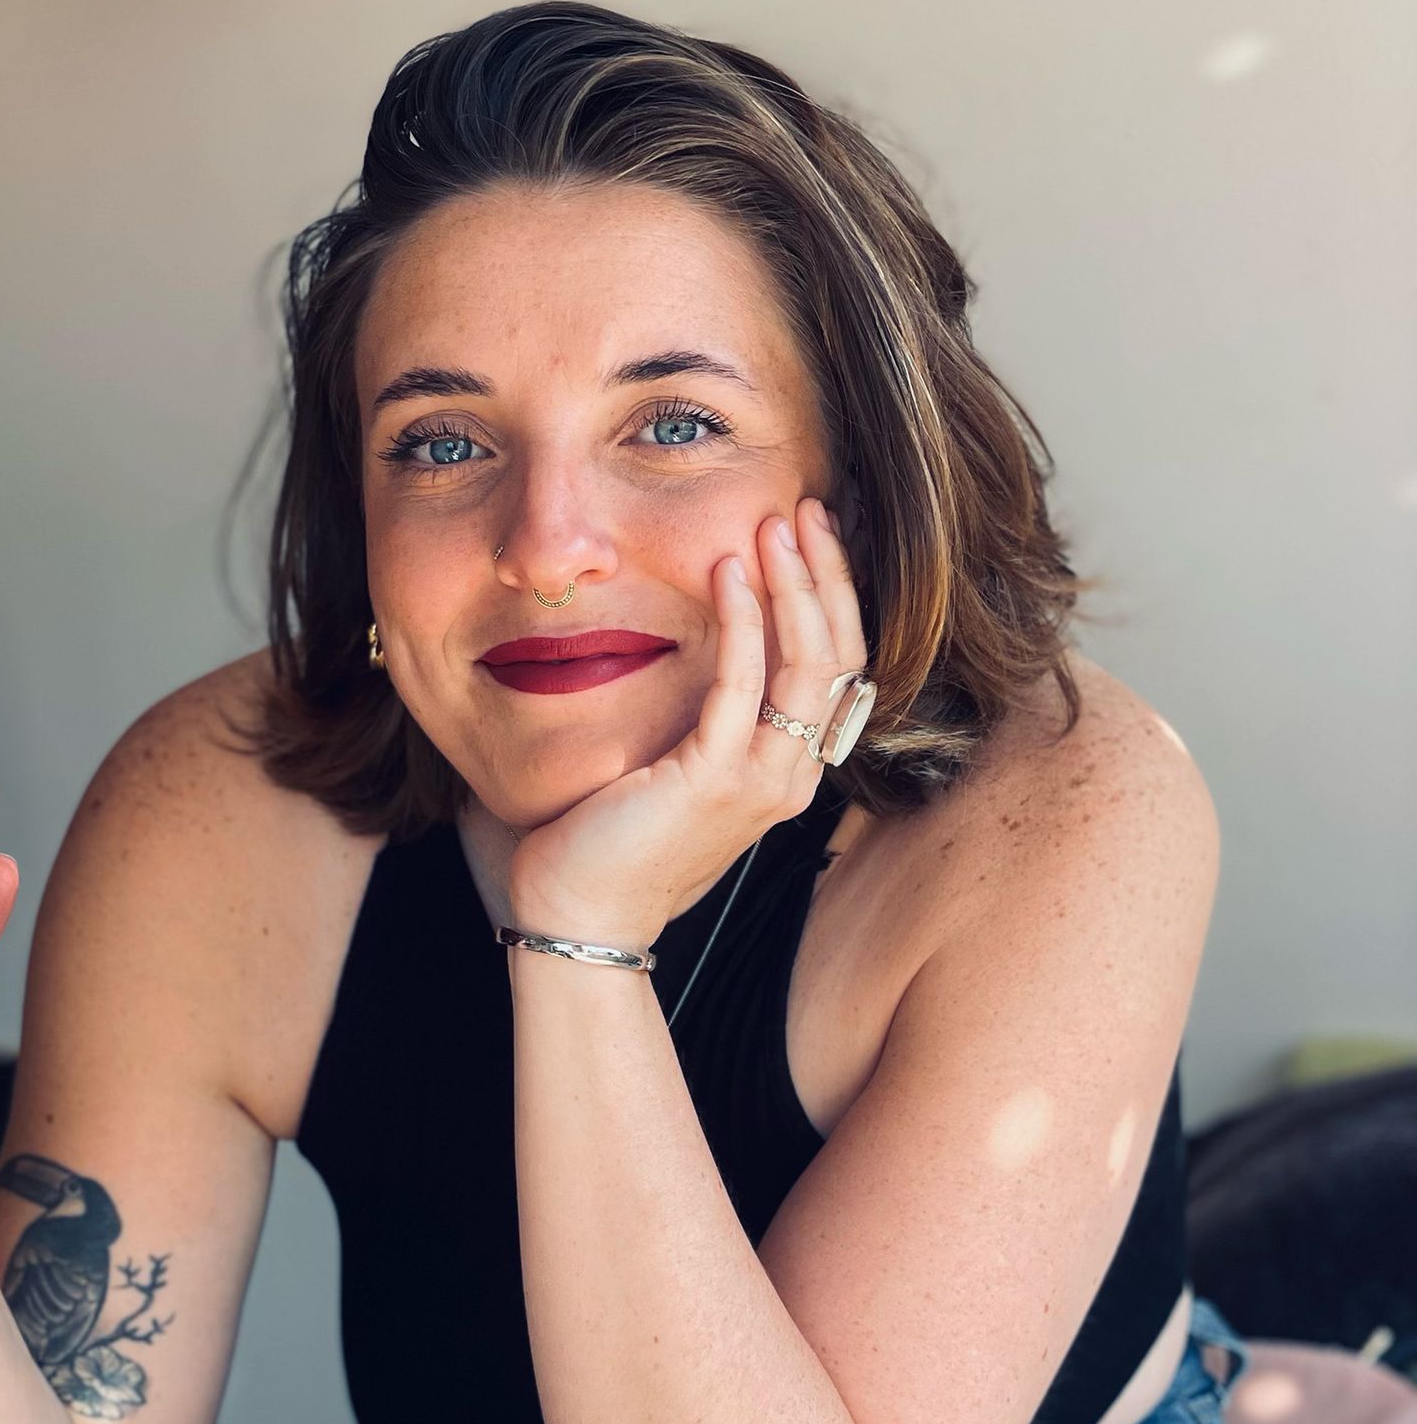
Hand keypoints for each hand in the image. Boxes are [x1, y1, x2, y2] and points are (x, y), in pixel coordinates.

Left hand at [505, 497, 868, 947]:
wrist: (580, 914)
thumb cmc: (614, 840)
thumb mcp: (677, 769)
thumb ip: (706, 718)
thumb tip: (697, 644)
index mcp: (788, 770)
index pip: (839, 667)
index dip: (833, 595)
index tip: (811, 535)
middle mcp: (791, 775)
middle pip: (842, 654)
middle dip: (828, 573)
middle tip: (807, 509)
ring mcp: (761, 780)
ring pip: (812, 663)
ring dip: (797, 583)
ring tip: (775, 524)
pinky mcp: (714, 778)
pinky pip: (744, 683)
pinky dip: (743, 619)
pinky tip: (726, 571)